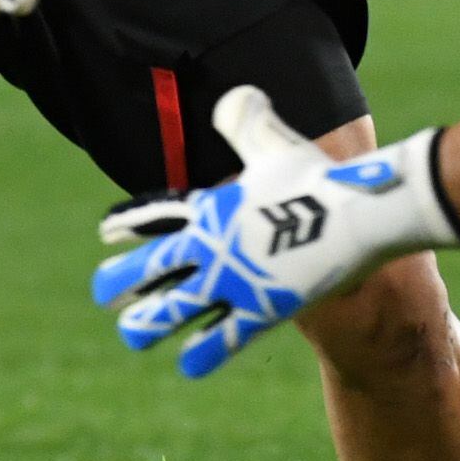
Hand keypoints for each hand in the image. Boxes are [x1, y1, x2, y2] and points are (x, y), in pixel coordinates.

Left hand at [90, 89, 459, 376]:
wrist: (356, 217)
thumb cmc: (317, 177)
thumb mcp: (274, 143)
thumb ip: (246, 119)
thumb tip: (234, 96)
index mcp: (211, 209)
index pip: (156, 217)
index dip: (127, 225)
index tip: (106, 234)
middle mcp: (212, 249)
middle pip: (154, 269)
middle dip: (124, 281)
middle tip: (102, 292)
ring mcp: (233, 283)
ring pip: (176, 309)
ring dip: (149, 323)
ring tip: (131, 334)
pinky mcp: (261, 311)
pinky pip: (224, 339)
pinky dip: (204, 352)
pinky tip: (187, 364)